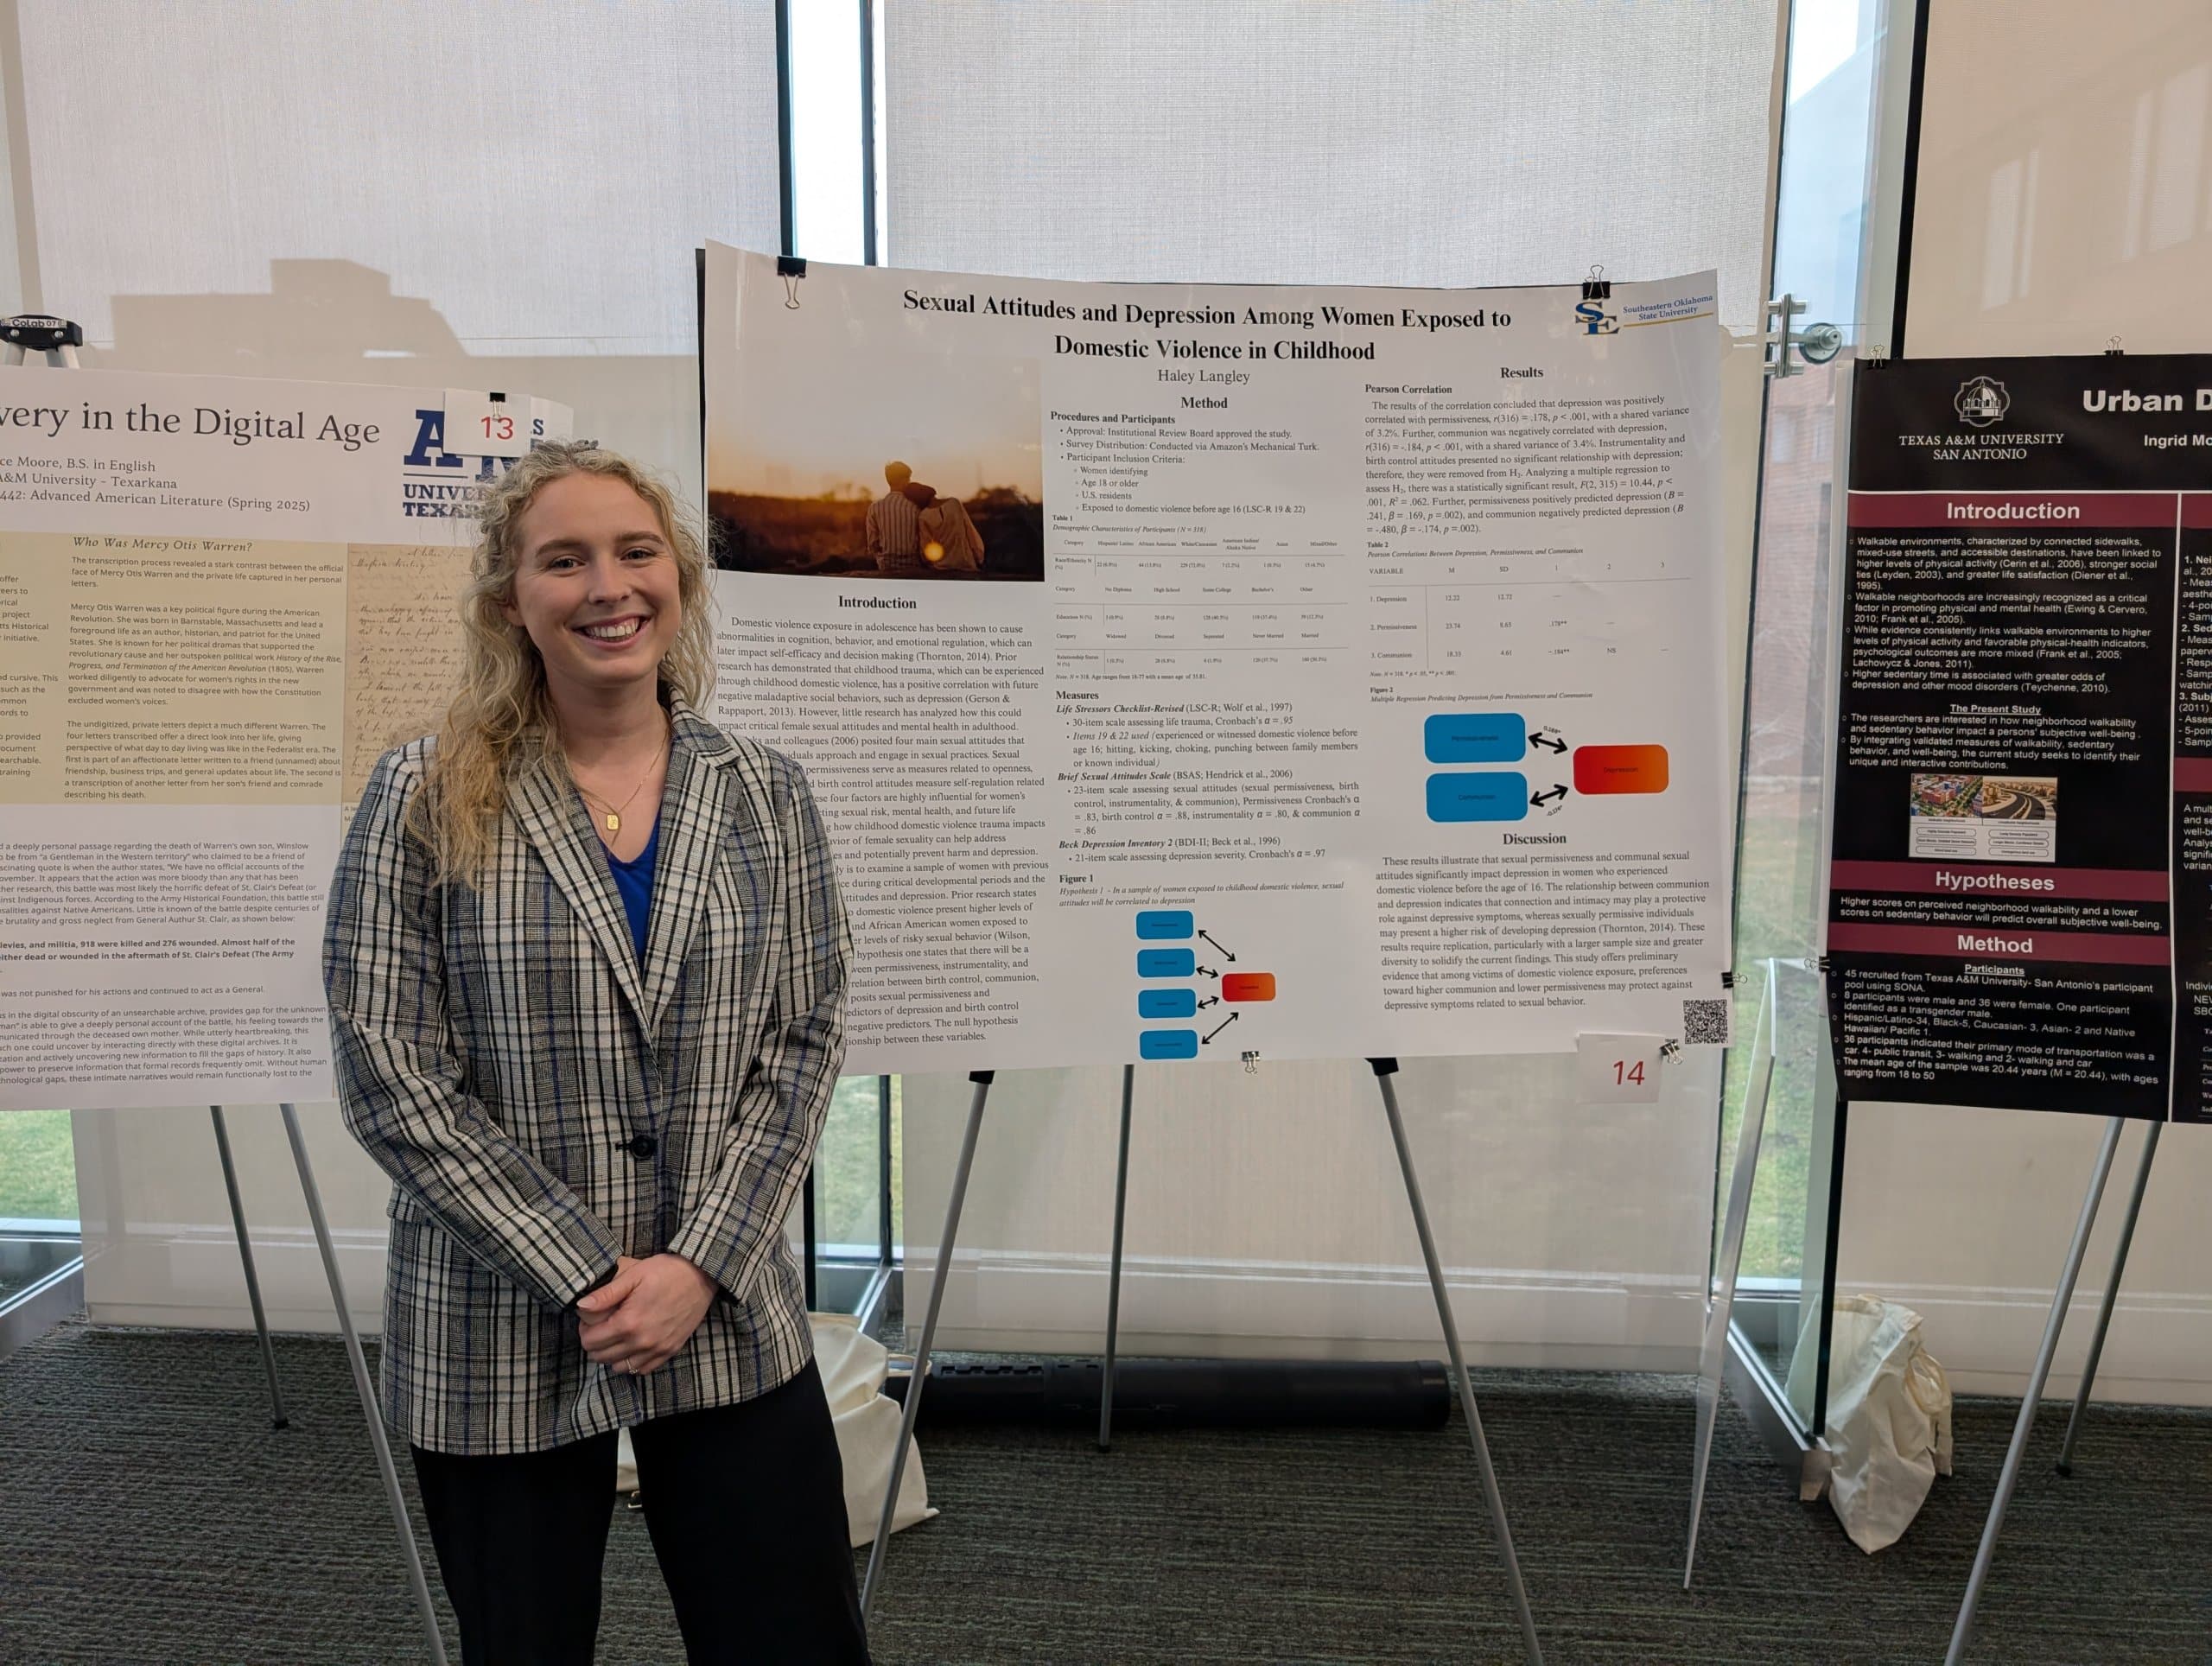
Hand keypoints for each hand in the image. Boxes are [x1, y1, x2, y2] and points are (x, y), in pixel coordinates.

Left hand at [576, 1253, 717, 1374]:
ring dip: (612, 1355)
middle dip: (595, 1343)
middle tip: (602, 1325)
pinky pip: (642, 1370)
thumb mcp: (633, 1275)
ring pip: (620, 1367)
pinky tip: (633, 1345)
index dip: (585, 1330)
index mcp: (628, 1323)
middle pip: (601, 1357)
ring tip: (616, 1336)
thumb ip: (605, 1294)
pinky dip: (632, 1362)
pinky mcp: (670, 1351)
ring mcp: (657, 1349)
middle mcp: (642, 1341)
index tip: (591, 1319)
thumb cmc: (665, 1271)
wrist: (701, 1275)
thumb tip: (580, 1306)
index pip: (590, 1341)